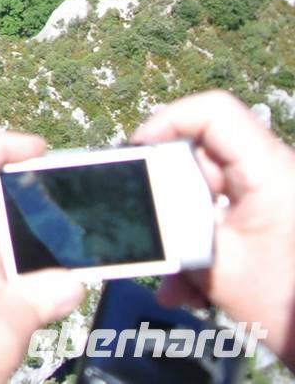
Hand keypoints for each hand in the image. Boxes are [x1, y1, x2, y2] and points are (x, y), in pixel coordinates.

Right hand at [131, 90, 294, 365]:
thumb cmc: (286, 302)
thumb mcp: (217, 266)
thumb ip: (171, 228)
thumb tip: (135, 206)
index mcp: (270, 171)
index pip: (214, 113)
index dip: (168, 120)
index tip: (138, 152)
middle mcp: (274, 176)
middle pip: (202, 157)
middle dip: (166, 194)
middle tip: (144, 222)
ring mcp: (271, 201)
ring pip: (208, 195)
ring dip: (181, 233)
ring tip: (175, 279)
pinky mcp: (268, 224)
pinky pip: (222, 219)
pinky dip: (201, 249)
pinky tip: (190, 289)